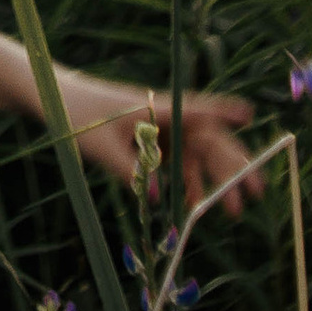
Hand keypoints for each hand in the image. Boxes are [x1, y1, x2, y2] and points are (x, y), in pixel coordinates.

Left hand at [69, 73, 260, 219]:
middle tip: (257, 192)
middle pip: (208, 139)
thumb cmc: (78, 115)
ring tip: (234, 210)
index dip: (225, 112)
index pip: (199, 109)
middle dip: (234, 166)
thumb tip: (159, 199)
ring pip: (198, 155)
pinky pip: (180, 163)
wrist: (55, 101)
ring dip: (216, 180)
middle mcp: (166, 116)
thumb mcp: (102, 147)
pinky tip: (196, 204)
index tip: (251, 114)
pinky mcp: (153, 141)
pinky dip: (190, 182)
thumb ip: (130, 171)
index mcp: (158, 108)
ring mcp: (161, 129)